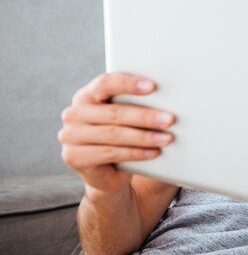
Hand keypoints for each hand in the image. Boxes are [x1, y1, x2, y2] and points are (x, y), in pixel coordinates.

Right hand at [58, 73, 175, 195]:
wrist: (107, 171)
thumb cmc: (120, 136)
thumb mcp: (125, 117)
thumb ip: (134, 104)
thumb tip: (167, 99)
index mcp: (86, 95)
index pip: (105, 83)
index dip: (128, 84)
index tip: (153, 86)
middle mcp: (73, 113)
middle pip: (114, 112)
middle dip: (145, 116)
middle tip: (169, 119)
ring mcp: (70, 136)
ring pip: (114, 134)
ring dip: (144, 137)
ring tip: (167, 138)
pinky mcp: (74, 157)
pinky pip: (111, 153)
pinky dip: (136, 153)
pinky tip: (154, 152)